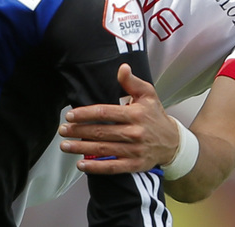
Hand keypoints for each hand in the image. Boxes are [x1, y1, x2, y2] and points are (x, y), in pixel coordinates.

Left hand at [58, 64, 178, 174]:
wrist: (172, 142)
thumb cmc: (155, 115)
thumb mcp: (148, 95)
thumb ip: (132, 82)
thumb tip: (122, 68)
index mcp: (137, 113)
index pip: (106, 112)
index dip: (86, 114)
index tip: (70, 115)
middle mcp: (135, 132)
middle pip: (101, 132)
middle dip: (79, 131)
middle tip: (62, 130)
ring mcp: (135, 150)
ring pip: (103, 149)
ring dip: (81, 148)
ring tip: (65, 146)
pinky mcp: (135, 165)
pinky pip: (112, 167)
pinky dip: (95, 167)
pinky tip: (81, 165)